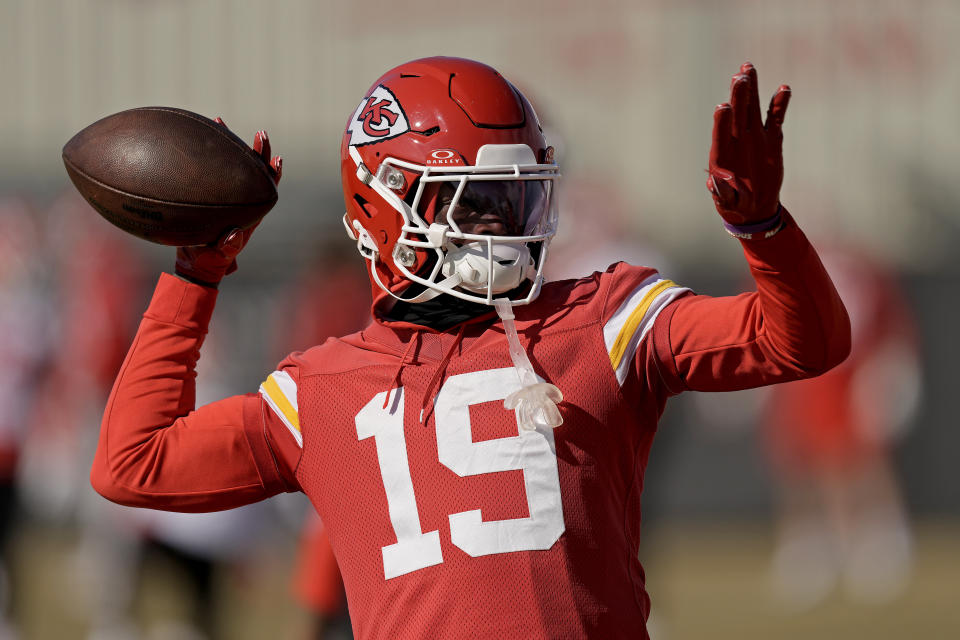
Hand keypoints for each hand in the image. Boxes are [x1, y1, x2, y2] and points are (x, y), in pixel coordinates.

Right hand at [175, 122, 281, 286]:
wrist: (195, 264)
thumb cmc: (210, 262)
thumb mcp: (219, 257)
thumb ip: (228, 249)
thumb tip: (235, 236)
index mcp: (250, 214)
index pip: (266, 189)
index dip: (273, 174)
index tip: (278, 159)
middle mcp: (241, 201)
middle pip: (254, 171)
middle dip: (259, 151)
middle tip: (261, 132)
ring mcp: (224, 195)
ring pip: (232, 165)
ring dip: (230, 144)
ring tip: (221, 121)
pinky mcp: (207, 193)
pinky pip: (210, 169)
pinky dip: (207, 152)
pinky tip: (199, 136)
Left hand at [707, 62, 790, 224]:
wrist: (754, 207)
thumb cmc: (734, 204)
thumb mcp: (727, 202)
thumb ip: (721, 192)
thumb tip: (715, 181)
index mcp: (722, 155)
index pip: (720, 134)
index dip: (721, 121)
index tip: (723, 106)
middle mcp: (737, 141)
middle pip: (737, 114)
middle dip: (738, 95)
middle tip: (739, 75)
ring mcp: (754, 137)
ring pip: (753, 109)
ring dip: (752, 89)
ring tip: (749, 68)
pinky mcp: (772, 139)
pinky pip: (776, 118)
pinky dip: (780, 104)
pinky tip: (783, 88)